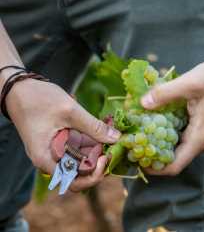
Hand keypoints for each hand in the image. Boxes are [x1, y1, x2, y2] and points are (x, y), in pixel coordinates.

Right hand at [5, 78, 120, 190]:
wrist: (19, 89)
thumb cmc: (38, 100)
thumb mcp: (70, 112)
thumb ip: (93, 126)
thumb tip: (116, 138)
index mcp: (47, 160)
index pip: (75, 182)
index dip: (94, 175)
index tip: (106, 157)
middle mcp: (51, 160)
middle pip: (81, 171)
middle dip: (100, 158)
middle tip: (113, 141)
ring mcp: (55, 151)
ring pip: (82, 158)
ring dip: (97, 146)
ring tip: (108, 128)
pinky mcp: (60, 142)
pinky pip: (78, 147)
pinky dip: (90, 139)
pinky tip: (101, 126)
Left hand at [141, 48, 203, 175]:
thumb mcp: (190, 83)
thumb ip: (164, 94)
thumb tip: (142, 104)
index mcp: (198, 137)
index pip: (174, 165)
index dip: (154, 168)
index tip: (136, 160)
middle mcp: (199, 140)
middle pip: (171, 158)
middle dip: (150, 153)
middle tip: (131, 143)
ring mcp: (198, 134)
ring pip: (173, 146)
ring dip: (155, 141)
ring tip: (138, 131)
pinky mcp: (196, 126)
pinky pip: (177, 135)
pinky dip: (163, 131)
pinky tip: (151, 120)